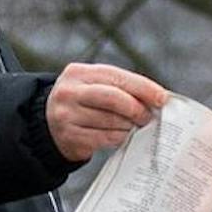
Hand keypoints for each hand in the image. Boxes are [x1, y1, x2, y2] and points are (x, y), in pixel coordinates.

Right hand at [46, 63, 167, 161]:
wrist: (49, 126)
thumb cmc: (82, 104)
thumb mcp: (94, 87)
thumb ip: (120, 88)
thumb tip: (156, 98)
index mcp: (79, 72)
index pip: (116, 77)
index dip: (143, 87)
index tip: (162, 98)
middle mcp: (70, 91)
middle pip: (113, 97)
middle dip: (136, 108)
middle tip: (149, 117)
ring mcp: (67, 114)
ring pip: (110, 121)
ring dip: (129, 126)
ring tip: (135, 127)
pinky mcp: (70, 136)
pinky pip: (104, 138)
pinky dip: (119, 138)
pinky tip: (122, 136)